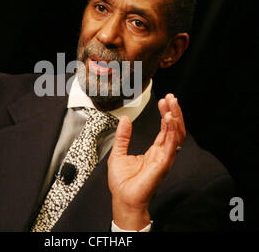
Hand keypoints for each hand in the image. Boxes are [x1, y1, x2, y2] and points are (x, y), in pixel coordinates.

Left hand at [108, 94, 185, 230]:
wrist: (123, 198)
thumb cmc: (122, 182)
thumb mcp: (119, 152)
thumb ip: (123, 136)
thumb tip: (124, 120)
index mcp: (154, 151)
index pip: (165, 129)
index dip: (165, 114)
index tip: (163, 101)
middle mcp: (162, 153)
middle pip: (174, 129)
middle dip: (174, 112)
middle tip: (171, 98)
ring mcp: (164, 158)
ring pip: (176, 134)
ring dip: (175, 117)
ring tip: (172, 103)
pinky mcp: (163, 163)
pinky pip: (171, 144)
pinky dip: (172, 130)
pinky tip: (169, 118)